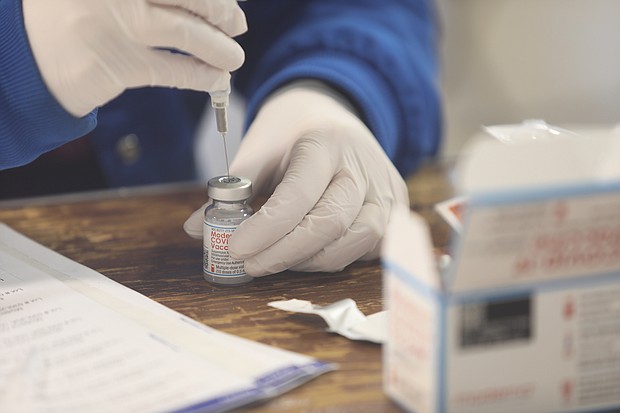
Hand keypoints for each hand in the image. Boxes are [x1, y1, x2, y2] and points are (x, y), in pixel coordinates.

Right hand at [23, 0, 245, 116]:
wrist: (32, 58)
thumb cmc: (80, 16)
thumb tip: (222, 4)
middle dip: (223, 11)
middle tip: (237, 23)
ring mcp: (118, 24)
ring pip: (187, 33)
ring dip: (221, 48)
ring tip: (234, 58)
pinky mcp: (121, 64)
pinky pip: (176, 71)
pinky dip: (204, 76)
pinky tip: (217, 79)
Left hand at [184, 83, 409, 275]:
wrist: (334, 114)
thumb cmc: (293, 133)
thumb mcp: (259, 150)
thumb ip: (232, 190)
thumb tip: (195, 230)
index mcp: (325, 143)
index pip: (298, 195)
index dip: (265, 229)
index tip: (235, 248)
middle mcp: (363, 167)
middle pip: (330, 223)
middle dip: (284, 253)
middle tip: (249, 265)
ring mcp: (386, 190)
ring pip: (354, 242)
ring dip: (310, 261)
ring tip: (276, 259)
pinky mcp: (395, 210)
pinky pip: (369, 248)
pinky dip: (336, 258)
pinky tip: (308, 255)